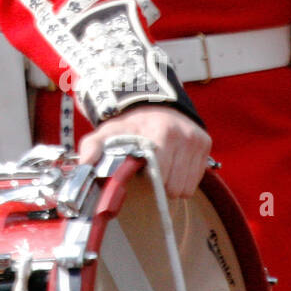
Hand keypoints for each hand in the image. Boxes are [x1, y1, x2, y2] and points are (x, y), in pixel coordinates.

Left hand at [78, 105, 211, 197]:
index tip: (141, 172)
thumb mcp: (106, 133)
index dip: (148, 180)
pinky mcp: (205, 143)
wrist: (150, 103)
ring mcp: (197, 140)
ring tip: (161, 166)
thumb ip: (92, 148)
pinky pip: (198, 178)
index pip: (161, 177)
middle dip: (161, 184)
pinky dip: (185, 176)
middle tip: (150, 171)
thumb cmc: (128, 125)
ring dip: (173, 182)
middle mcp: (184, 136)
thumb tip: (85, 164)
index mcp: (162, 134)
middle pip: (175, 186)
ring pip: (188, 187)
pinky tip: (172, 163)